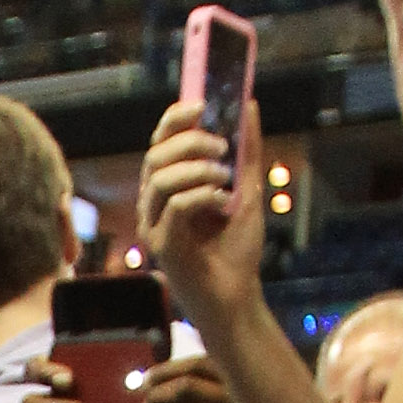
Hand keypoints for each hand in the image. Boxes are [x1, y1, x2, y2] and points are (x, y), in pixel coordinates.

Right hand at [136, 91, 267, 325]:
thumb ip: (247, 151)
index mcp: (168, 187)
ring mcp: (153, 225)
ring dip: (198, 169)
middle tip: (223, 148)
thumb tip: (249, 105)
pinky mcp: (161, 246)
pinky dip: (202, 197)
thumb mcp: (247, 190)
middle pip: (156, 155)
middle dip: (191, 142)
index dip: (176, 119)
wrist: (237, 297)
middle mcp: (154, 203)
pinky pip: (175, 207)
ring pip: (161, 179)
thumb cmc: (236, 250)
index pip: (160, 141)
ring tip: (226, 178)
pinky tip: (223, 203)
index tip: (204, 105)